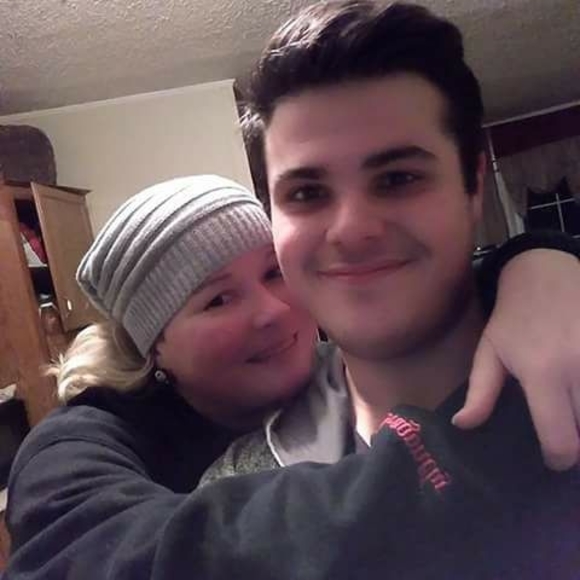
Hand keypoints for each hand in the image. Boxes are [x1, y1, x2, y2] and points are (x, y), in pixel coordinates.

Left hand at [454, 249, 579, 470]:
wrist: (545, 273)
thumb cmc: (512, 317)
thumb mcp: (488, 353)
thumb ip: (480, 394)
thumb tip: (462, 426)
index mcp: (543, 373)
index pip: (562, 438)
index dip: (558, 458)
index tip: (553, 458)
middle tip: (567, 436)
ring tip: (575, 416)